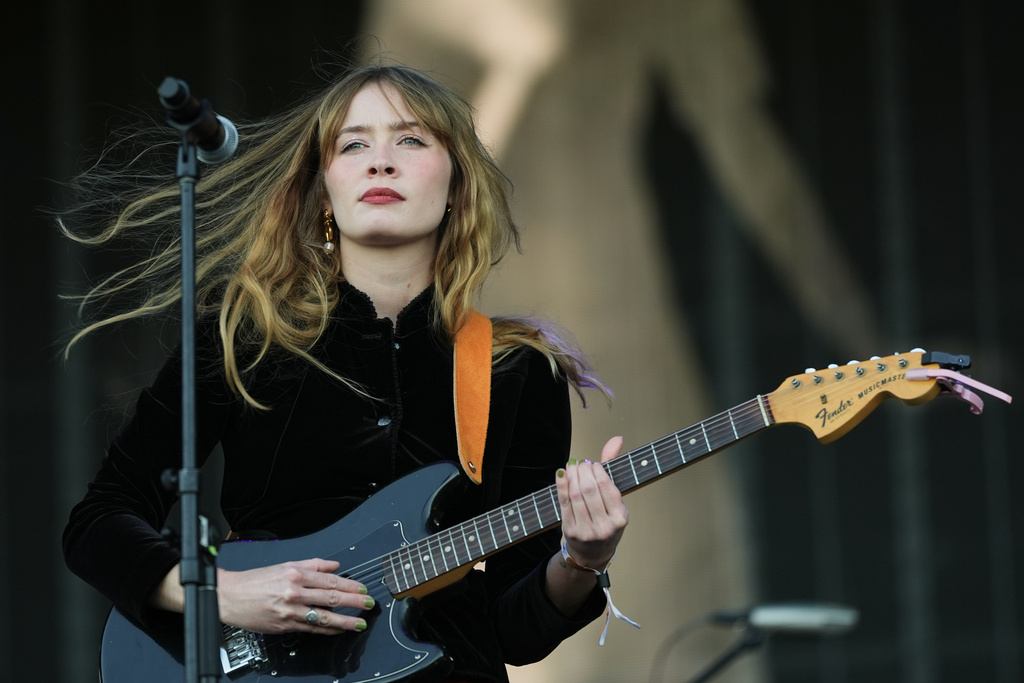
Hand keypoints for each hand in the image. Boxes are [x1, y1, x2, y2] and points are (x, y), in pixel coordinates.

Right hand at [216, 558, 372, 634]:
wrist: (229, 596)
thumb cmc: (254, 581)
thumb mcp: (285, 565)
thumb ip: (313, 565)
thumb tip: (334, 565)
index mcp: (296, 574)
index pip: (330, 580)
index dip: (350, 585)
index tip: (362, 588)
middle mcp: (294, 592)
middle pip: (331, 597)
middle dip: (354, 602)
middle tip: (368, 604)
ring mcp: (290, 611)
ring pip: (323, 616)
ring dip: (344, 620)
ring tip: (359, 622)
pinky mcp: (284, 626)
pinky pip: (310, 628)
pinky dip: (326, 630)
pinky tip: (337, 630)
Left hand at [556, 436, 628, 569]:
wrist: (592, 555)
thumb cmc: (606, 523)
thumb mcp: (616, 502)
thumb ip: (613, 469)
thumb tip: (617, 438)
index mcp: (620, 518)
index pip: (607, 487)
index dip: (598, 471)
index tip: (593, 464)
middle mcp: (605, 526)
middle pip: (590, 490)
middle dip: (583, 471)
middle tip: (581, 463)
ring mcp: (587, 530)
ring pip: (576, 495)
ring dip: (572, 475)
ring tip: (572, 466)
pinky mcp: (570, 531)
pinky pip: (563, 503)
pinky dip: (561, 485)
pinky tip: (561, 473)